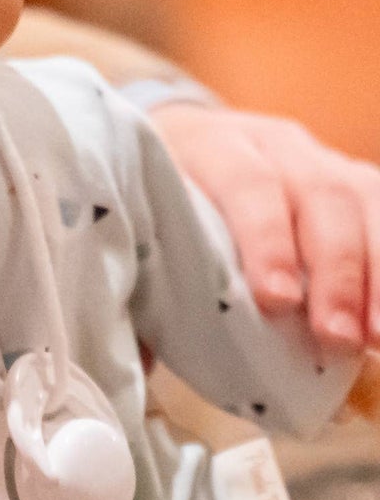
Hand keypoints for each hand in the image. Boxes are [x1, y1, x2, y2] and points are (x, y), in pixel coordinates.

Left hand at [150, 100, 379, 350]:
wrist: (189, 137)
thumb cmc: (161, 199)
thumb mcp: (144, 219)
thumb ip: (142, 277)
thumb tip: (142, 362)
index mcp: (212, 147)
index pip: (248, 185)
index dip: (266, 241)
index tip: (277, 301)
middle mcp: (277, 146)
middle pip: (322, 198)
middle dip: (336, 273)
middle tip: (338, 337)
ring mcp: (326, 161)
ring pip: (369, 205)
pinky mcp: (359, 182)